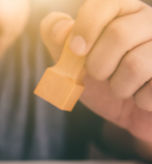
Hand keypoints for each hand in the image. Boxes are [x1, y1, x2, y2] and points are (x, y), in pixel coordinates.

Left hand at [41, 0, 151, 143]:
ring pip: (135, 65)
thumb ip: (59, 40)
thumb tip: (59, 29)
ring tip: (124, 87)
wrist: (130, 114)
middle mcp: (151, 21)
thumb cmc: (102, 83)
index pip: (105, 3)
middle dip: (98, 65)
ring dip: (119, 87)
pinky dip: (140, 100)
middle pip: (119, 33)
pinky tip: (143, 96)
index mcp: (125, 12)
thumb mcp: (74, 61)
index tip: (76, 50)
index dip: (85, 27)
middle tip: (100, 76)